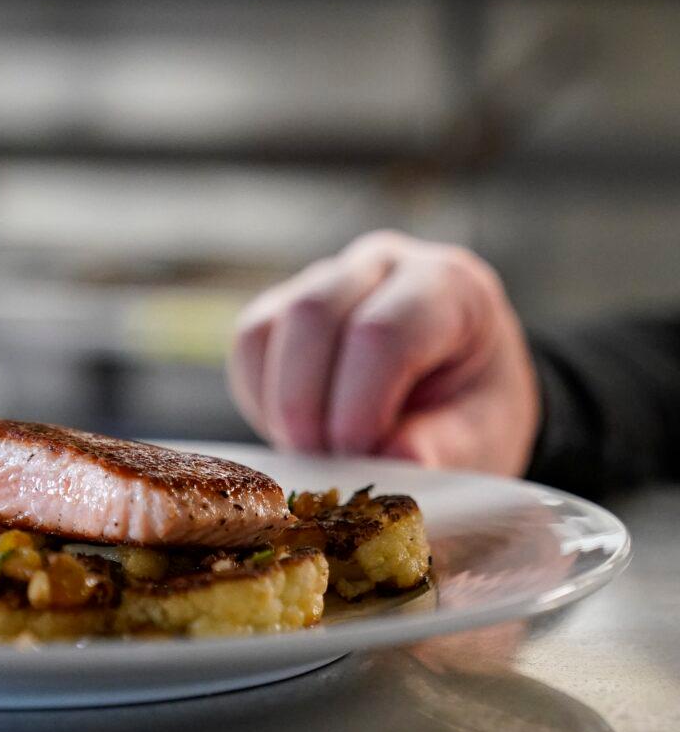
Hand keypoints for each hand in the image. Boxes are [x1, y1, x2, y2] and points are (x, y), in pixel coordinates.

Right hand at [227, 230, 538, 475]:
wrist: (451, 397)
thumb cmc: (472, 410)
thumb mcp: (482, 436)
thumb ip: (445, 447)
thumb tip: (399, 462)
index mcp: (449, 285)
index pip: (384, 330)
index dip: (359, 403)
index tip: (359, 458)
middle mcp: (383, 266)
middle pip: (314, 314)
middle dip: (308, 404)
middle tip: (327, 465)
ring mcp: (326, 279)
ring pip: (269, 327)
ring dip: (282, 405)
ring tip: (317, 454)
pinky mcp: (284, 306)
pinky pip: (249, 344)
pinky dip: (262, 398)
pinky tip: (299, 431)